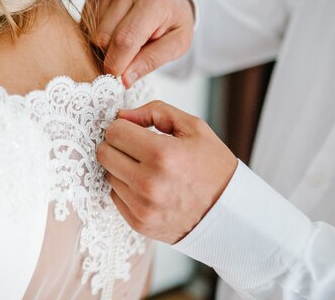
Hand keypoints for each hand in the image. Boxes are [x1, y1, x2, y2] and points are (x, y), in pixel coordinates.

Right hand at [81, 0, 194, 86]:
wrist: (169, 1)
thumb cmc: (173, 24)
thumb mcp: (177, 45)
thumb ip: (151, 61)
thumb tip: (124, 79)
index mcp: (154, 0)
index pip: (125, 40)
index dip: (116, 65)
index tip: (116, 79)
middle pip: (103, 38)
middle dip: (111, 55)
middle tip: (128, 56)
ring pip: (93, 32)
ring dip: (104, 44)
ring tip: (124, 40)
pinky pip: (87, 23)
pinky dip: (97, 33)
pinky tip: (114, 30)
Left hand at [97, 101, 237, 243]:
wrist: (230, 213)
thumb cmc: (212, 167)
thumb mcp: (194, 128)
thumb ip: (156, 112)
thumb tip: (123, 115)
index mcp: (162, 154)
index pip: (114, 131)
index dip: (122, 126)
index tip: (132, 130)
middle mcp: (149, 183)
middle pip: (104, 153)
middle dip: (116, 145)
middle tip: (134, 147)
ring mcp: (142, 206)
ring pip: (106, 174)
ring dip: (120, 168)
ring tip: (145, 168)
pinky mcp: (138, 223)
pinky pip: (114, 196)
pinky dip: (125, 188)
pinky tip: (146, 186)